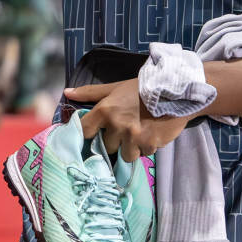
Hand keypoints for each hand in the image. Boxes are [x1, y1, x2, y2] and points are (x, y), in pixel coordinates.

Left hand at [65, 78, 189, 160]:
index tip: (93, 134)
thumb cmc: (140, 89)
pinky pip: (143, 153)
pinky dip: (146, 147)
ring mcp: (133, 137)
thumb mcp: (114, 87)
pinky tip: (151, 134)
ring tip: (138, 133)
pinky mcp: (150, 145)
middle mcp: (117, 126)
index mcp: (105, 110)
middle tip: (124, 129)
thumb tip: (67, 93)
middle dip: (114, 140)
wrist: (174, 92)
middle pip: (106, 146)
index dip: (87, 134)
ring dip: (130, 147)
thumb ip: (90, 92)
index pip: (84, 130)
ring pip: (125, 154)